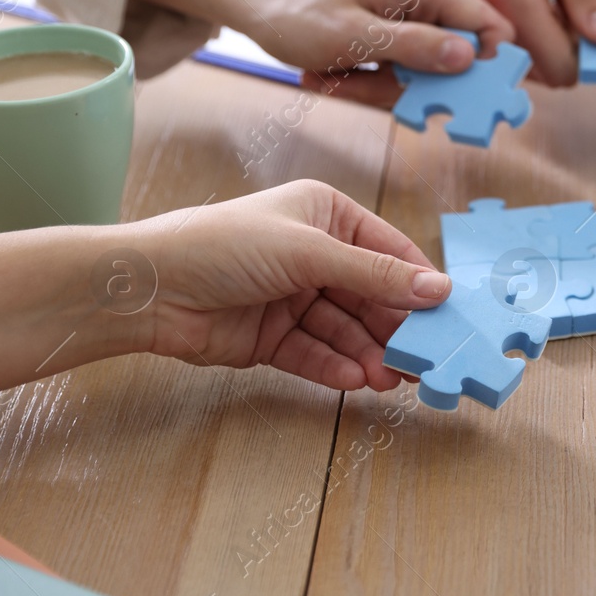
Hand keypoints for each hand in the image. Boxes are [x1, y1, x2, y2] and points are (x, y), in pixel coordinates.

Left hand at [132, 0, 516, 106]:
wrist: (251, 0)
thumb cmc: (297, 10)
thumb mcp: (355, 36)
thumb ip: (415, 47)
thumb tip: (470, 58)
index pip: (491, 28)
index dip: (486, 67)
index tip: (457, 97)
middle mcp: (426, 0)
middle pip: (455, 62)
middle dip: (413, 87)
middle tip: (364, 86)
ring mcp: (408, 20)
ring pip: (421, 77)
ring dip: (377, 88)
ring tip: (331, 75)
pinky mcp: (390, 38)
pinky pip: (396, 74)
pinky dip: (364, 82)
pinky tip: (328, 72)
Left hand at [134, 181, 449, 390]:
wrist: (147, 289)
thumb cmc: (225, 245)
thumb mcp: (309, 253)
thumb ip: (375, 275)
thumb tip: (439, 289)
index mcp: (326, 215)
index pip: (388, 251)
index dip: (418, 283)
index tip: (447, 315)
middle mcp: (314, 255)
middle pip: (370, 296)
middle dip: (395, 328)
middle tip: (424, 359)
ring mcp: (294, 298)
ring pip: (346, 330)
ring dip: (369, 354)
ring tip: (391, 379)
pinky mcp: (273, 337)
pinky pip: (316, 353)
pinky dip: (336, 367)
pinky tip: (355, 380)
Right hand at [436, 0, 595, 86]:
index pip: (558, 66)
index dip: (587, 51)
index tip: (593, 15)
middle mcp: (478, 15)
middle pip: (541, 71)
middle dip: (566, 46)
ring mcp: (464, 24)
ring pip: (523, 64)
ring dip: (546, 41)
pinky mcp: (459, 26)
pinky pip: (503, 50)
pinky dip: (524, 34)